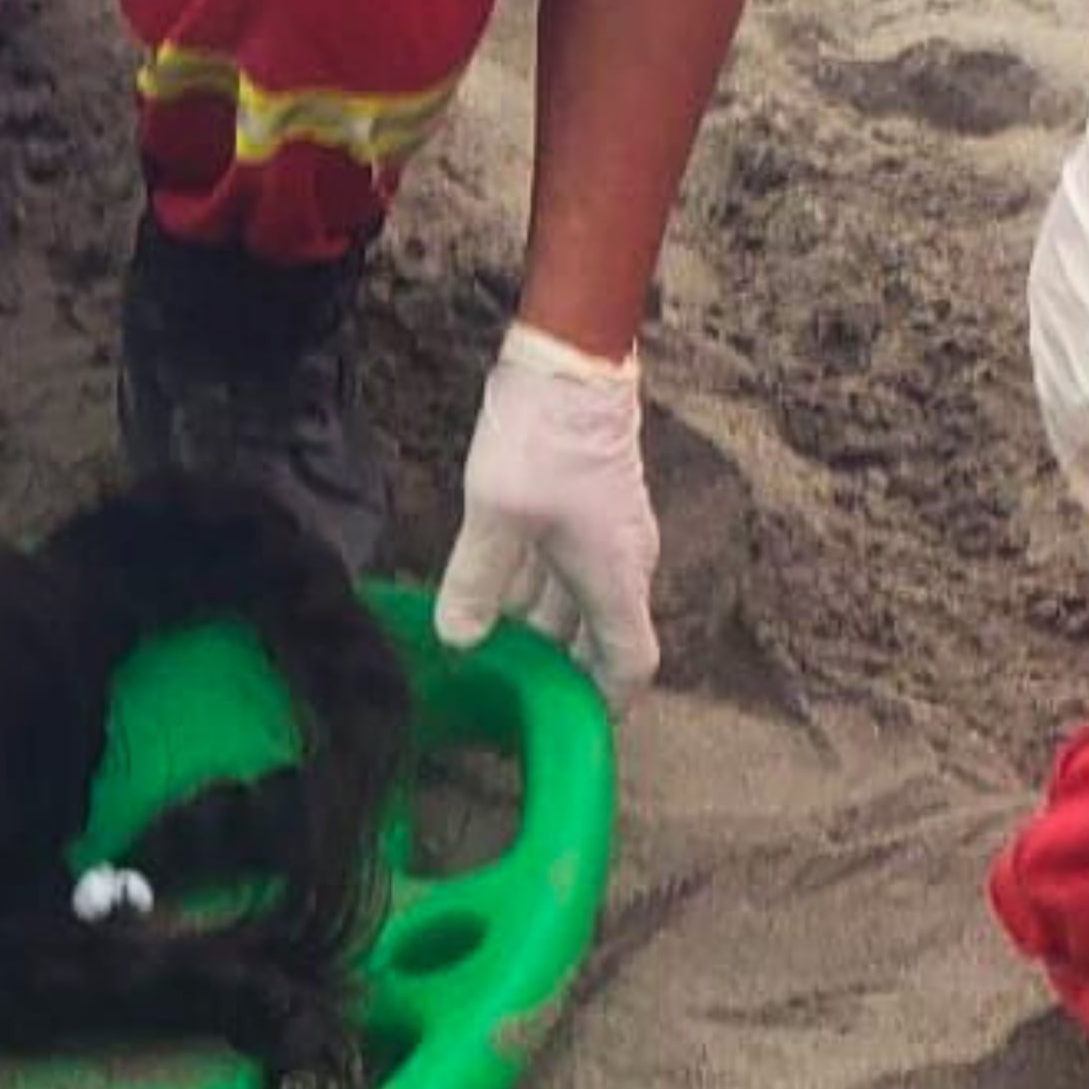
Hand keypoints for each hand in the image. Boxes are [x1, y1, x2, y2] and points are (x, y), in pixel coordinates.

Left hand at [434, 326, 662, 699]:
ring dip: (539, 626)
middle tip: (505, 695)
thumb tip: (459, 641)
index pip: (629, 664)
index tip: (567, 727)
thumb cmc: (544, 438)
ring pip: (577, 600)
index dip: (605, 703)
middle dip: (556, 668)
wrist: (573, 362)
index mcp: (615, 577)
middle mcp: (624, 562)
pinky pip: (568, 567)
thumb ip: (476, 583)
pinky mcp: (591, 506)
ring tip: (487, 651)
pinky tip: (488, 592)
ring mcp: (610, 532)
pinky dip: (535, 589)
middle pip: (598, 637)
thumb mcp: (495, 516)